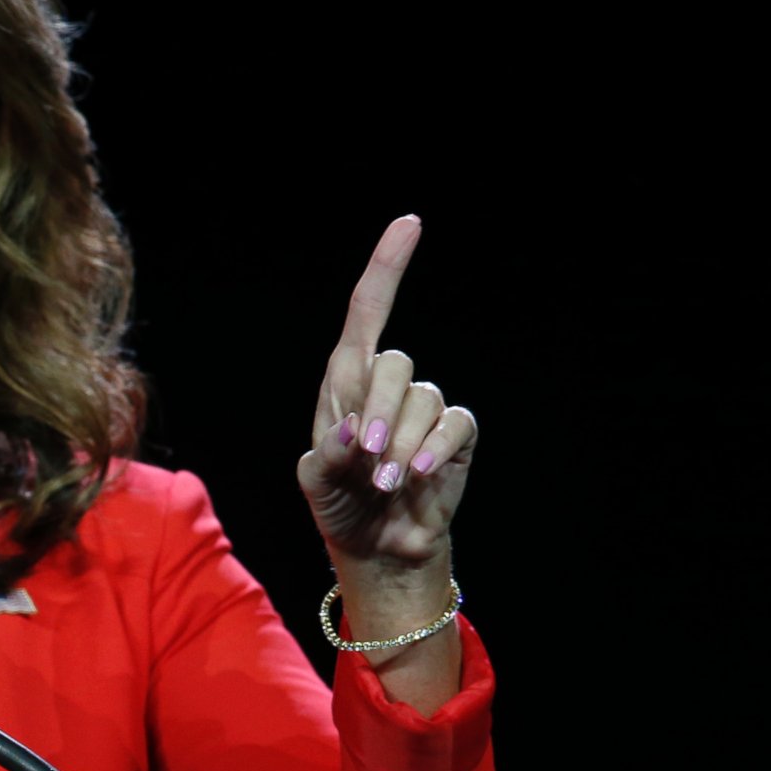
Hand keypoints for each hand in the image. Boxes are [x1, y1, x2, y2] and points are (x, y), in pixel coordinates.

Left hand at [296, 215, 478, 571]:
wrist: (375, 547)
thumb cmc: (338, 504)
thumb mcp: (315, 483)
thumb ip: (327, 456)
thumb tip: (354, 431)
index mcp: (346, 382)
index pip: (367, 312)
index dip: (387, 267)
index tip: (409, 224)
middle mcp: (387, 386)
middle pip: (395, 362)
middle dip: (379, 409)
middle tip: (366, 457)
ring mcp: (424, 409)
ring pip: (423, 399)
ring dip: (401, 444)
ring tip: (385, 483)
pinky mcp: (455, 435)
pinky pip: (454, 423)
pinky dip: (435, 448)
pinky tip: (420, 473)